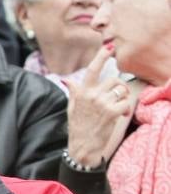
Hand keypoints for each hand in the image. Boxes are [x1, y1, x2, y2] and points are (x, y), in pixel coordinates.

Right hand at [66, 46, 134, 166]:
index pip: (92, 69)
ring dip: (123, 98)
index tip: (109, 47)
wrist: (82, 146)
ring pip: (121, 90)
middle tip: (118, 97)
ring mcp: (101, 102)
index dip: (102, 56)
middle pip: (114, 79)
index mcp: (82, 92)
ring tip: (118, 108)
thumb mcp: (71, 108)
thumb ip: (73, 92)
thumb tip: (67, 81)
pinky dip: (126, 109)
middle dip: (119, 87)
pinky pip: (126, 102)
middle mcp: (91, 95)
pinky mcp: (112, 111)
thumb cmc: (78, 127)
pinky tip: (120, 116)